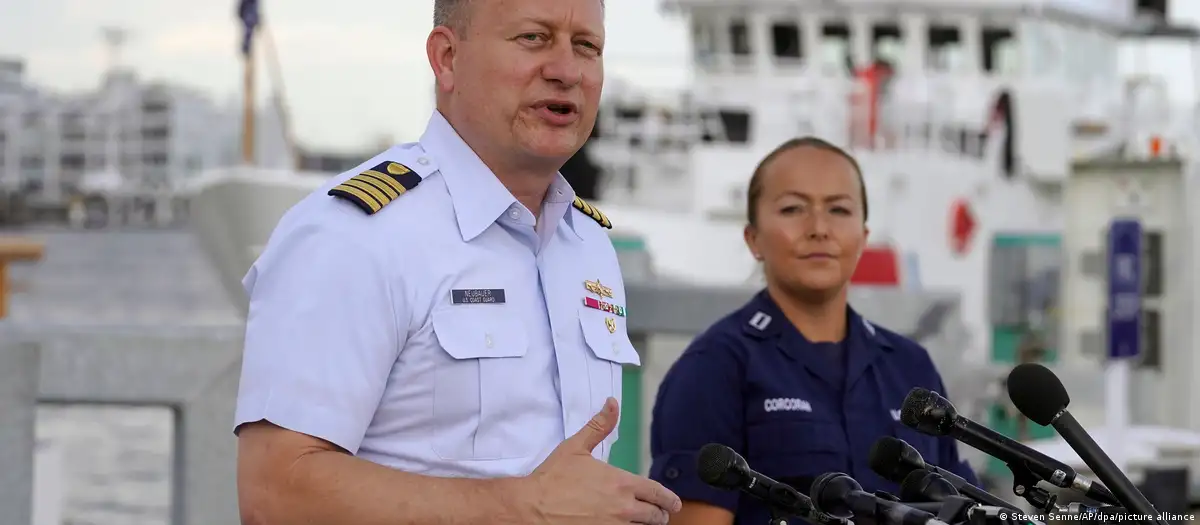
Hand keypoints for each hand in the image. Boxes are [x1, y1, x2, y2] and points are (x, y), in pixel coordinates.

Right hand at [525, 397, 681, 523]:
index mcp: (621, 483)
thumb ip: (599, 426)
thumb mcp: (576, 446)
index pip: (656, 493)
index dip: (668, 499)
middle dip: (659, 515)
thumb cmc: (553, 476)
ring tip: (643, 524)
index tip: (674, 504)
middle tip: (659, 515)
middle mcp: (623, 508)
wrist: (531, 506)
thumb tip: (613, 403)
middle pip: (654, 517)